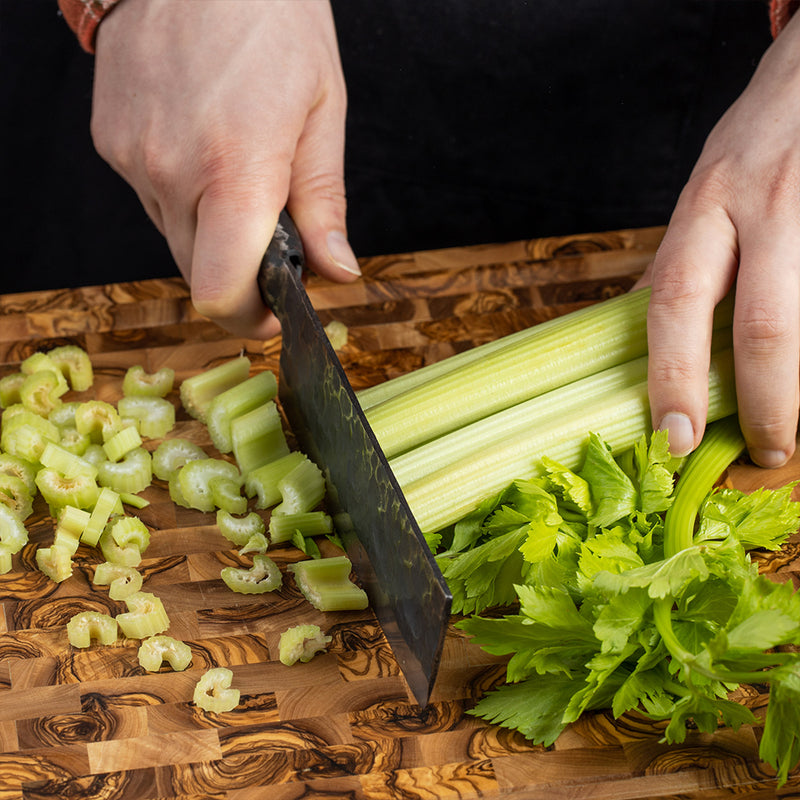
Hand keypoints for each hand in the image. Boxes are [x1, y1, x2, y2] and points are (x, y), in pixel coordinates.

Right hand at [91, 0, 358, 338]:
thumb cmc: (273, 18)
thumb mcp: (323, 114)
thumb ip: (324, 205)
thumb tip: (336, 271)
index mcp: (234, 170)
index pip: (222, 292)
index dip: (251, 319)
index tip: (277, 313)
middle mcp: (170, 171)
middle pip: (200, 274)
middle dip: (241, 274)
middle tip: (273, 238)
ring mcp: (130, 156)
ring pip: (176, 238)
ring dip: (212, 231)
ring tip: (238, 169)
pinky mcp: (109, 139)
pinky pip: (152, 198)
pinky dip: (183, 195)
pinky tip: (203, 146)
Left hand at [639, 12, 799, 466]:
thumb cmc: (758, 144)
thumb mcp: (704, 192)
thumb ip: (684, 259)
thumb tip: (645, 333)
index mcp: (706, 205)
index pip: (674, 303)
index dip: (672, 379)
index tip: (673, 437)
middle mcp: (764, 205)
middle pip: (764, 327)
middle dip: (765, 405)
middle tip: (765, 453)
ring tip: (799, 427)